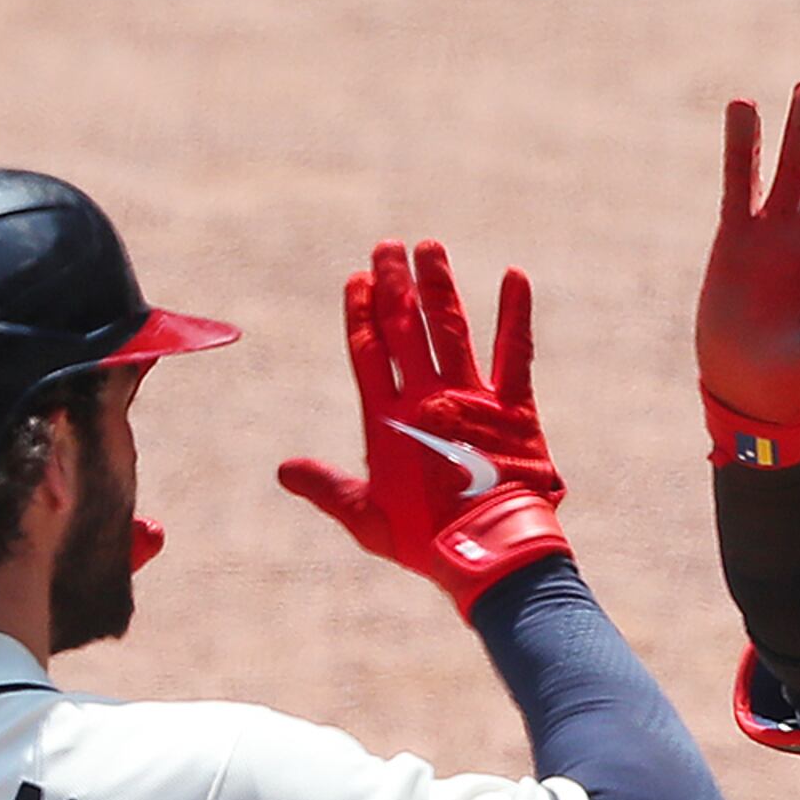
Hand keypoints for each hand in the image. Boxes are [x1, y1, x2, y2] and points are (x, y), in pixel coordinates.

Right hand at [276, 239, 571, 617]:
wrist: (489, 553)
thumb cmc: (426, 542)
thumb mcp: (366, 519)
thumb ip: (326, 488)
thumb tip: (284, 471)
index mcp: (389, 421)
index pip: (368, 352)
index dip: (361, 312)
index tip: (357, 279)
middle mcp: (427, 399)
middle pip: (404, 328)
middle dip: (394, 284)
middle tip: (388, 247)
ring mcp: (471, 399)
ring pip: (450, 328)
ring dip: (438, 285)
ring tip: (430, 248)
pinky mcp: (514, 408)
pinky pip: (516, 352)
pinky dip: (516, 312)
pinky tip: (515, 276)